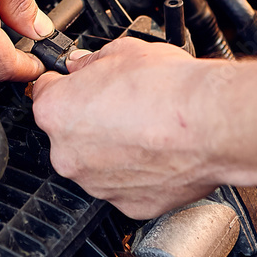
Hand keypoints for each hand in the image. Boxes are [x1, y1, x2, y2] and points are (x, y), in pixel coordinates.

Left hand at [32, 38, 232, 218]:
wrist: (211, 123)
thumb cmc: (169, 88)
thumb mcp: (121, 51)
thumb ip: (91, 62)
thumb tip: (82, 65)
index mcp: (56, 112)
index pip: (45, 93)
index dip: (65, 85)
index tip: (79, 83)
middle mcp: (67, 154)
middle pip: (69, 133)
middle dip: (90, 119)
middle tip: (123, 104)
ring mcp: (96, 184)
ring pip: (95, 163)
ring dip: (113, 149)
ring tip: (146, 127)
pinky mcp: (128, 205)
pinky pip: (124, 185)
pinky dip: (137, 173)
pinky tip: (158, 152)